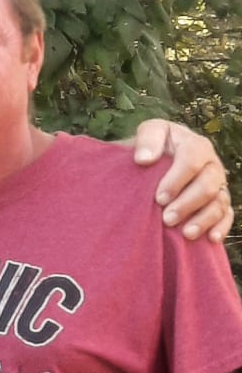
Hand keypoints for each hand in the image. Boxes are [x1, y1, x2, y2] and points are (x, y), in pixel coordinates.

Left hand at [134, 119, 233, 241]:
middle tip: (166, 219)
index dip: (177, 179)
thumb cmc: (150, 148)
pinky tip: (210, 238)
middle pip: (208, 184)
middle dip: (188, 203)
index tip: (158, 198)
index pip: (192, 159)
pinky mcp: (218, 202)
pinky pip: (226, 215)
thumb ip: (148, 139)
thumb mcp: (147, 133)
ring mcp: (217, 184)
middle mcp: (211, 164)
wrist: (152, 163)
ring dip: (203, 219)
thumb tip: (144, 159)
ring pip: (219, 202)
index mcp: (195, 146)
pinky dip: (221, 227)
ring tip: (185, 233)